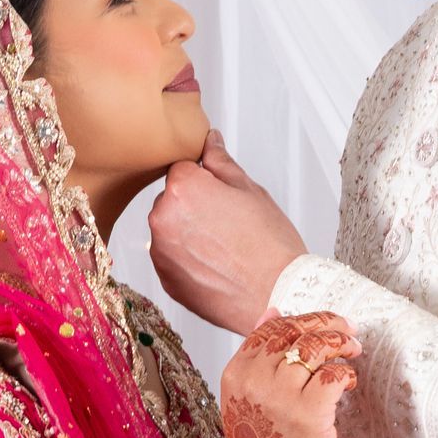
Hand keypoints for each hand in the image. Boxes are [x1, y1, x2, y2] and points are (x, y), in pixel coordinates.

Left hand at [149, 128, 308, 333]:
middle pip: (173, 199)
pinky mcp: (165, 279)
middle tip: (229, 223)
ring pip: (171, 230)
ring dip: (189, 233)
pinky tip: (217, 266)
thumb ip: (221, 162)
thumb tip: (209, 141)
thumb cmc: (270, 246)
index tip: (223, 195)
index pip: (183, 168)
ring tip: (225, 248)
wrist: (276, 296)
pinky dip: (188, 259)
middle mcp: (162, 218)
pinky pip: (172, 259)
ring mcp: (160, 251)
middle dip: (195, 206)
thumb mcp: (251, 190)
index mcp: (183, 188)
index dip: (206, 180)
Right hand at [215, 309, 360, 437]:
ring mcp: (282, 397)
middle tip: (347, 328)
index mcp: (236, 374)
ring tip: (353, 349)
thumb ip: (256, 356)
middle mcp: (255, 380)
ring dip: (340, 343)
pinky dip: (346, 373)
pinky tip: (349, 381)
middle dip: (326, 323)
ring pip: (316, 347)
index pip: (269, 328)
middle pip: (294, 332)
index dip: (301, 319)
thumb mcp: (247, 398)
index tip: (322, 323)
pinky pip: (333, 375)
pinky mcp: (309, 414)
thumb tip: (272, 312)